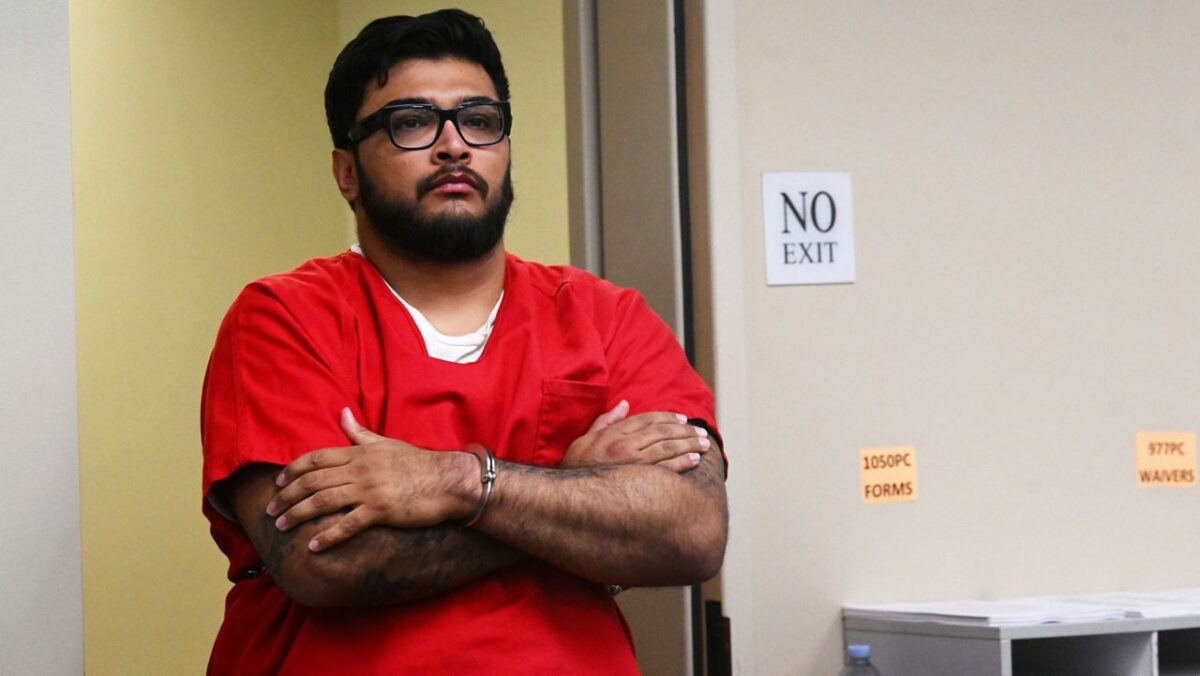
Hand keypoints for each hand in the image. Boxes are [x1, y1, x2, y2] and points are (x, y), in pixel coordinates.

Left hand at [266, 408, 476, 551]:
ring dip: (298, 515)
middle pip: (313, 481)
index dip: (293, 471)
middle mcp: (360, 469)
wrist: (449, 481)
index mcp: (360, 452)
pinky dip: (328, 537)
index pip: (317, 458)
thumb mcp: (387, 444)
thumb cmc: (419, 463)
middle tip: (271, 510)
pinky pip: (347, 525)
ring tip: (282, 526)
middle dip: (288, 496)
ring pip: (323, 502)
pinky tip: (313, 547)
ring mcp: (370, 490)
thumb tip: (342, 413)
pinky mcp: (381, 510)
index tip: (279, 483)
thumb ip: (360, 433)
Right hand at [561, 400, 710, 472]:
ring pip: (668, 448)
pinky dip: (683, 462)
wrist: (568, 498)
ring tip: (704, 444)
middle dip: (685, 430)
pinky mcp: (639, 482)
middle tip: (700, 432)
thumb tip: (624, 404)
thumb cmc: (574, 469)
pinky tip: (695, 460)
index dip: (667, 417)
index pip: (647, 419)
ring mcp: (633, 465)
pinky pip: (667, 469)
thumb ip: (606, 421)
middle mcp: (625, 446)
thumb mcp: (584, 439)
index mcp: (613, 433)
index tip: (682, 419)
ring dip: (689, 444)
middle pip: (662, 432)